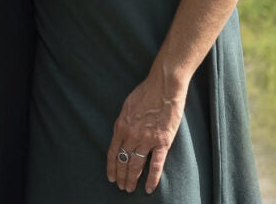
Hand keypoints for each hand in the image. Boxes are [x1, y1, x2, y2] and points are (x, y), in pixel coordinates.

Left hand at [107, 70, 186, 192]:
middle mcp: (131, 135)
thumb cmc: (146, 92)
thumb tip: (122, 133)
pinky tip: (149, 188)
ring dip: (132, 179)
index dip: (112, 166)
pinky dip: (152, 179)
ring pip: (136, 165)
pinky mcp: (162, 142)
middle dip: (121, 176)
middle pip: (124, 161)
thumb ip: (124, 122)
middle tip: (121, 187)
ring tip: (130, 189)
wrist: (164, 85)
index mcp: (121, 126)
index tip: (111, 176)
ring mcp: (146, 139)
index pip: (113, 152)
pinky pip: (156, 165)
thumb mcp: (127, 106)